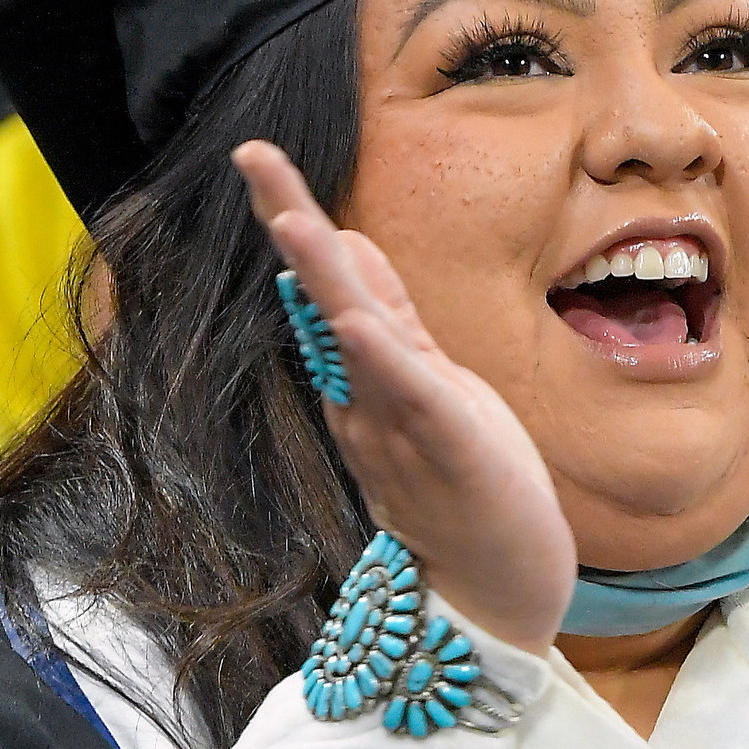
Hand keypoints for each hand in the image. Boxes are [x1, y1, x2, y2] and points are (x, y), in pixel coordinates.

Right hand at [235, 142, 575, 653]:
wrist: (495, 593)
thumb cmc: (464, 486)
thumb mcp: (427, 385)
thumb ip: (390, 323)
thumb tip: (351, 249)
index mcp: (367, 379)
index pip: (329, 285)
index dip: (295, 220)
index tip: (259, 155)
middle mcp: (370, 398)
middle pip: (327, 298)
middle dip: (292, 224)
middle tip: (253, 156)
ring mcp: (404, 427)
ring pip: (359, 341)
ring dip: (328, 280)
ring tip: (299, 220)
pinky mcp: (451, 454)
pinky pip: (413, 399)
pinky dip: (385, 361)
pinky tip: (359, 324)